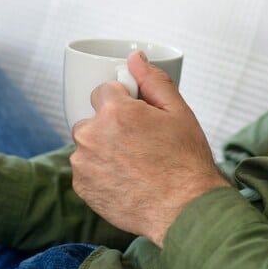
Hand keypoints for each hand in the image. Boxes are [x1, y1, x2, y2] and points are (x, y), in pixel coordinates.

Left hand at [69, 52, 229, 246]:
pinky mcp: (82, 187)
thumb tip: (134, 58)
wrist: (184, 210)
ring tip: (134, 164)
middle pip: (93, 118)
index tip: (139, 118)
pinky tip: (126, 179)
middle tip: (140, 143)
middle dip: (111, 125)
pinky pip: (86, 169)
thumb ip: (152, 80)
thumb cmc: (185, 162)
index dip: (124, 102)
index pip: (104, 91)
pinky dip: (100, 171)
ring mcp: (84, 164)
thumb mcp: (178, 112)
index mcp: (115, 112)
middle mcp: (92, 136)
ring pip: (88, 145)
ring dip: (104, 148)